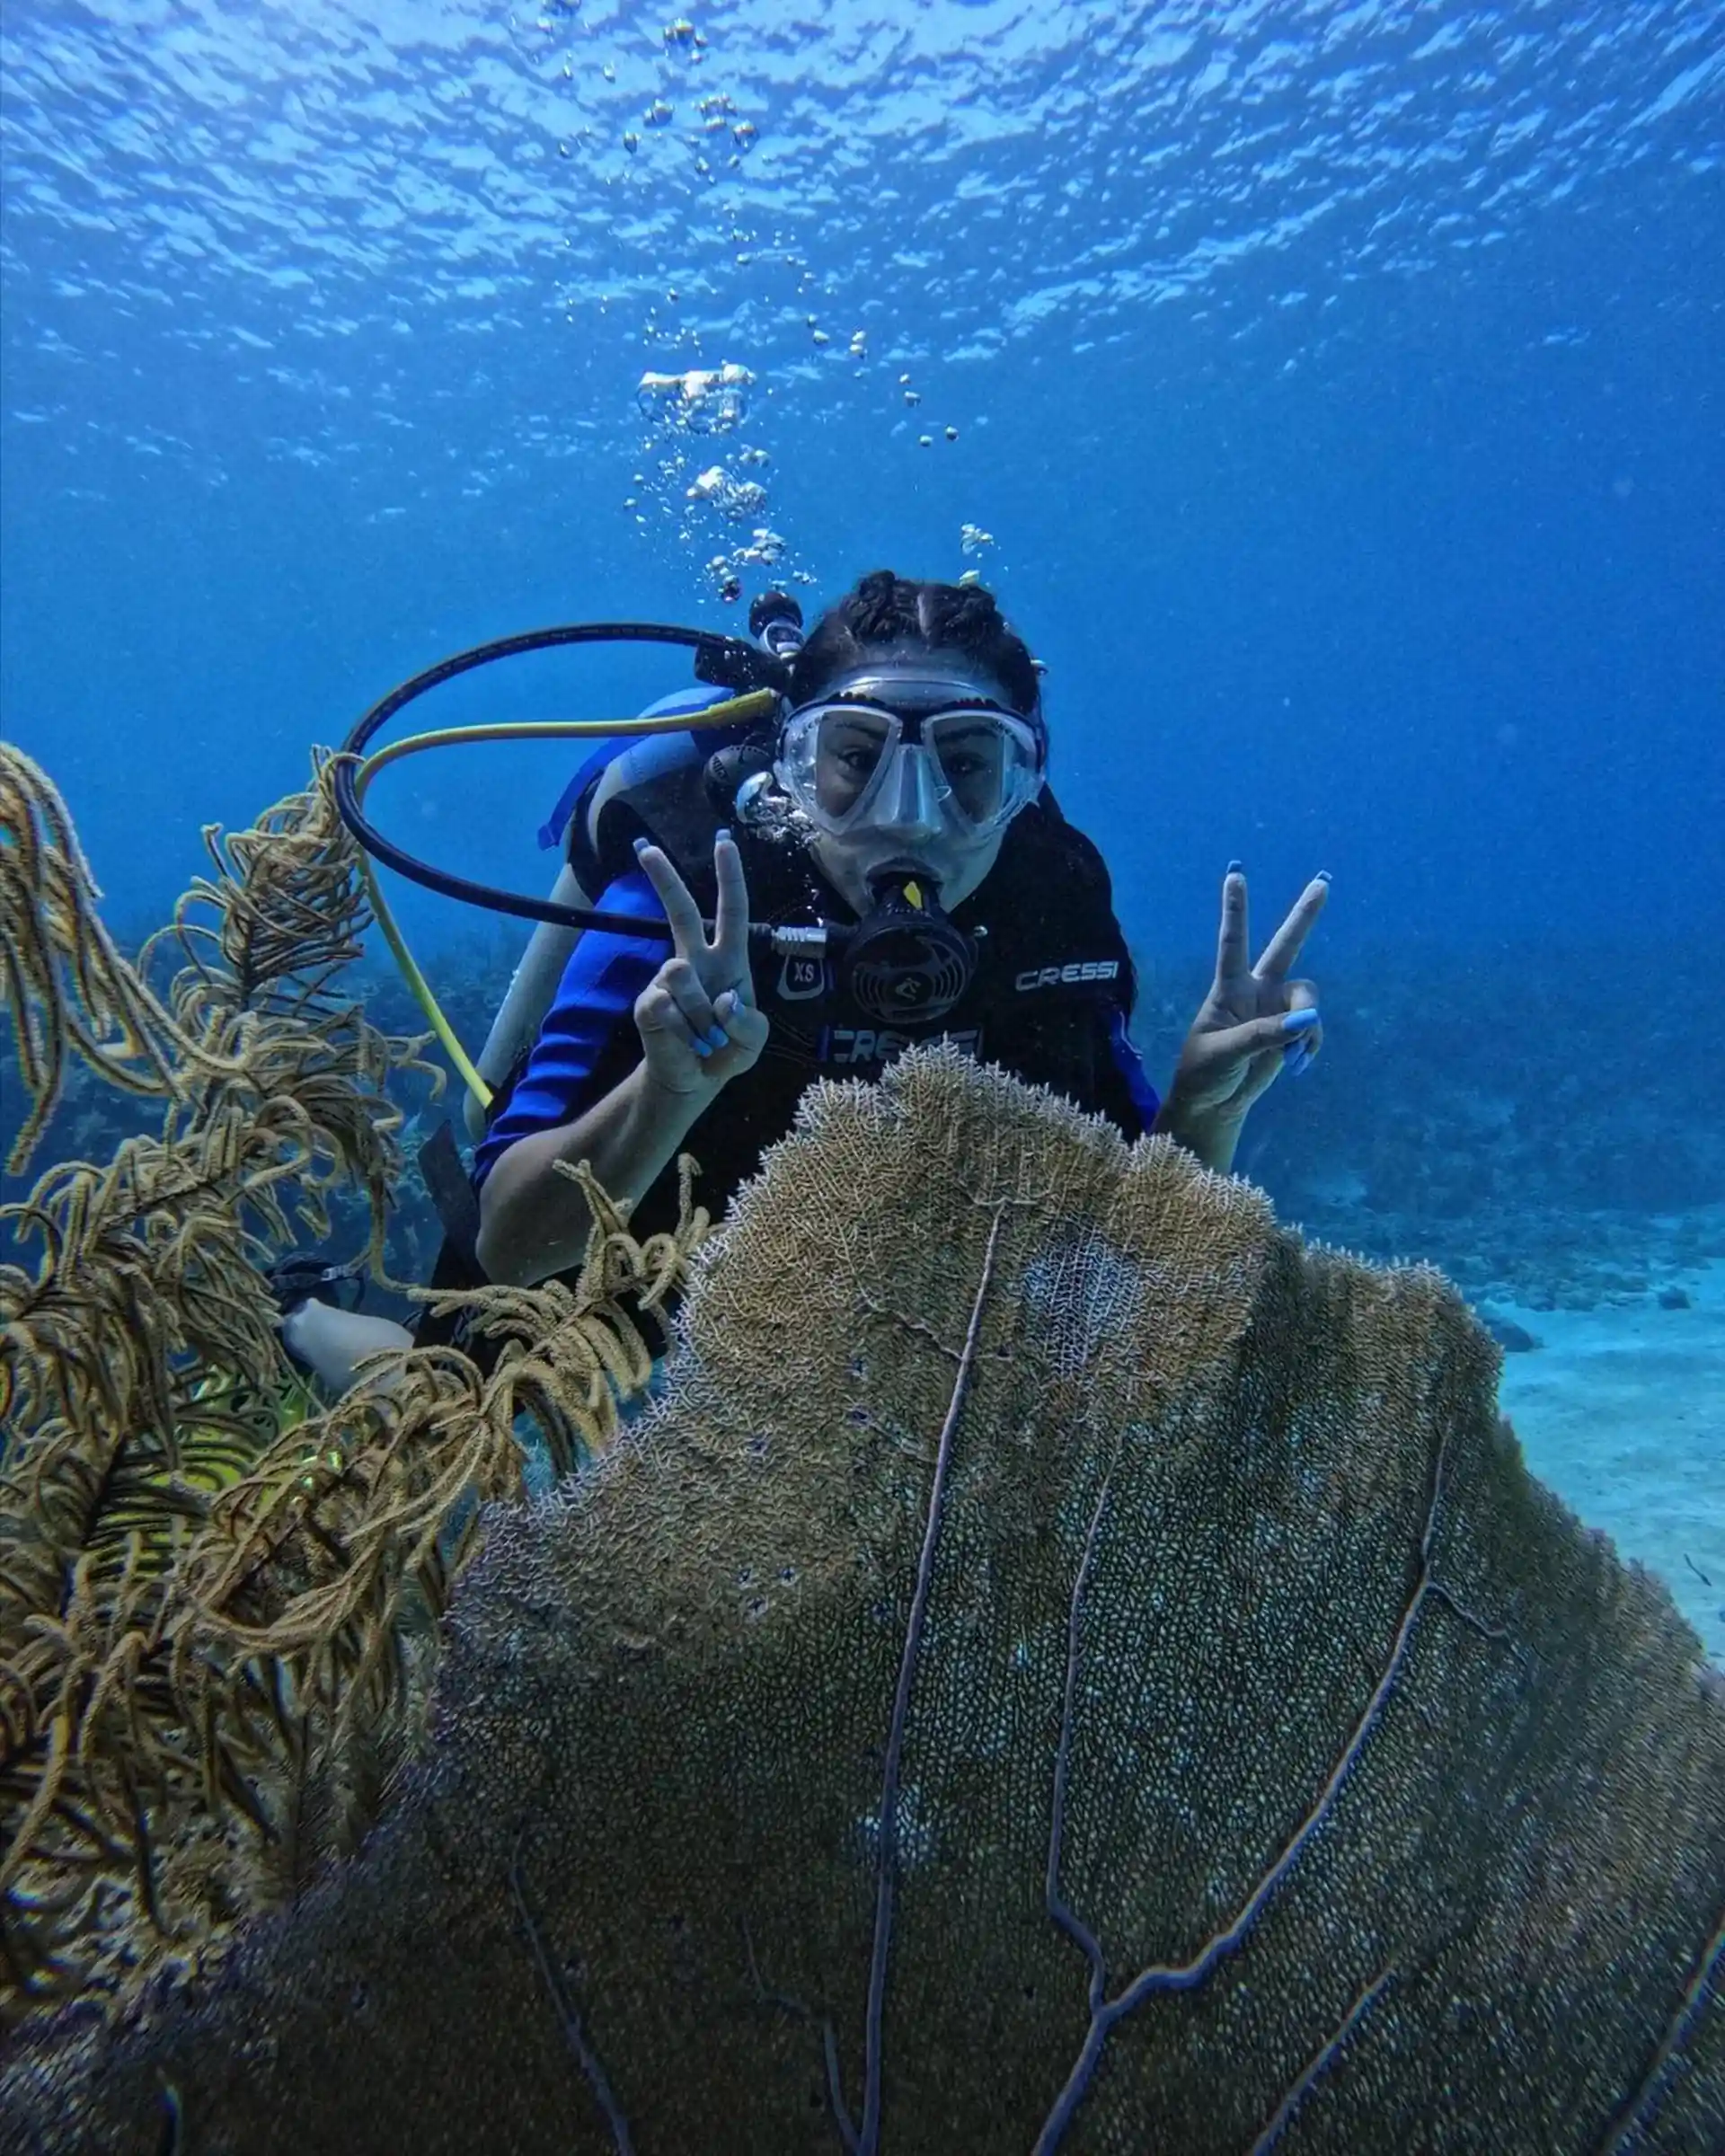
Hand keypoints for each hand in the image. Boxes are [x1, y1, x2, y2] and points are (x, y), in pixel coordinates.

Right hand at [631, 830, 769, 1096]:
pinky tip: (686, 1043)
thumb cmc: (727, 1051)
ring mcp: (667, 980)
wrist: (694, 1080)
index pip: (732, 912)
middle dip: (664, 878)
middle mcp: (695, 961)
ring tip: (705, 1038)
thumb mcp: (752, 1042)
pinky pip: (667, 1007)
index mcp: (728, 960)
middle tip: (645, 848)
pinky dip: (685, 1033)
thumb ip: (748, 1024)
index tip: (723, 844)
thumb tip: (722, 1000)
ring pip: (682, 976)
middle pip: (681, 912)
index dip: (729, 879)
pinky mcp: (648, 1002)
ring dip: (700, 1015)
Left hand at [1157, 864, 1327, 1150]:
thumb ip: (1264, 1035)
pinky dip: (1310, 1044)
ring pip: (1308, 996)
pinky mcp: (1291, 1032)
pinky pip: (1313, 1027)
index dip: (1235, 909)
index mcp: (1228, 989)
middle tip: (1324, 881)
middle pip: (1284, 946)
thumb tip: (1306, 1020)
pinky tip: (1297, 1063)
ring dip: (1308, 1021)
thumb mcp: (1225, 1053)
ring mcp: (1275, 1009)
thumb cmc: (1204, 1074)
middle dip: (1304, 916)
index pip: (1232, 941)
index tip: (1235, 874)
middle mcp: (1255, 991)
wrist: (1213, 1104)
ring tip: (1294, 1053)